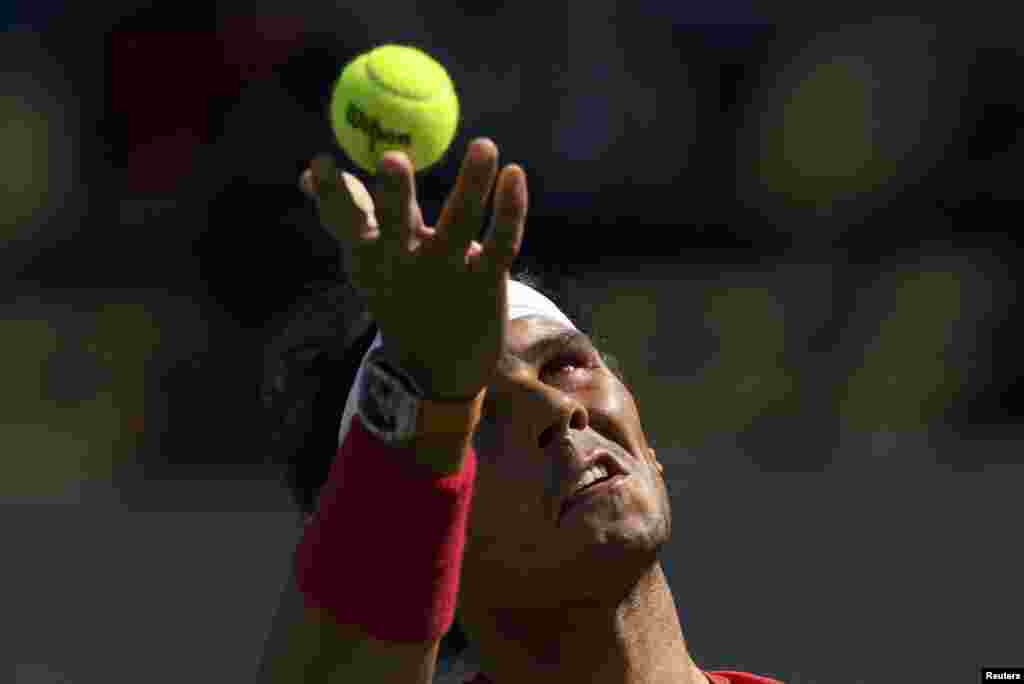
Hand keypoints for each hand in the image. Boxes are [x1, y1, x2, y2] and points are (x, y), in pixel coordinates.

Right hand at [299, 138, 527, 399]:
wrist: (441, 371)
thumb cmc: (401, 298)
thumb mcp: (368, 262)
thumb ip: (347, 215)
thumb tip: (310, 174)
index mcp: (370, 256)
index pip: (345, 222)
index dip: (332, 194)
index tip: (320, 161)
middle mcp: (404, 265)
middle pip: (396, 224)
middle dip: (392, 194)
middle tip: (392, 159)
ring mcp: (447, 275)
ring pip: (459, 223)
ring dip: (472, 184)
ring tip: (485, 146)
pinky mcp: (485, 284)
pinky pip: (501, 243)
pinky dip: (510, 210)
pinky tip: (513, 174)